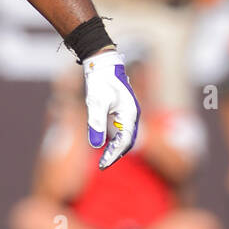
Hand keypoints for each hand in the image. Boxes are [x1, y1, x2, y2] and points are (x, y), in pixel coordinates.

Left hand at [83, 48, 139, 169]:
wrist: (102, 62)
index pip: (124, 141)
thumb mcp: (96, 102)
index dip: (113, 155)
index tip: (102, 165)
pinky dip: (115, 139)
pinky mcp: (123, 109)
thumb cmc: (100, 81)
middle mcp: (132, 115)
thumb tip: (96, 145)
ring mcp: (129, 112)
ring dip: (116, 148)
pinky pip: (122, 129)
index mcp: (129, 114)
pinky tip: (106, 144)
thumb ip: (96, 123)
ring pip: (126, 136)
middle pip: (128, 141)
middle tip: (103, 165)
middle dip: (116, 154)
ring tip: (104, 159)